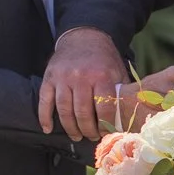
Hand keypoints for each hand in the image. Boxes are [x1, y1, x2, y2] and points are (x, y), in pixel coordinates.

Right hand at [39, 27, 128, 141]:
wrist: (84, 37)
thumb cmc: (103, 59)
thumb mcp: (118, 72)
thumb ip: (122, 93)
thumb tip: (128, 118)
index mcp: (101, 76)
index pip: (104, 110)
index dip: (105, 126)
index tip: (106, 133)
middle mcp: (80, 77)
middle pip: (82, 113)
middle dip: (88, 130)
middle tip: (91, 137)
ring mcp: (62, 77)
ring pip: (64, 111)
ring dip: (70, 128)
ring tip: (77, 136)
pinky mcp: (49, 77)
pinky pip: (44, 101)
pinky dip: (45, 117)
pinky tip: (48, 129)